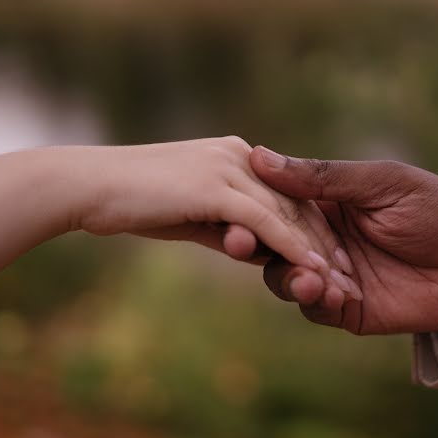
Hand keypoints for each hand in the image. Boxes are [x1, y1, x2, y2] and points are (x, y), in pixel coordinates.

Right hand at [70, 138, 351, 294]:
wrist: (88, 185)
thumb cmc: (131, 201)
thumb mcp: (189, 213)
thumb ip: (224, 226)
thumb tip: (248, 246)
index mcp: (236, 155)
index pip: (287, 194)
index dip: (312, 228)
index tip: (333, 258)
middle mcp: (240, 155)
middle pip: (297, 202)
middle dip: (325, 242)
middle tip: (349, 275)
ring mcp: (230, 167)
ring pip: (288, 213)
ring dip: (317, 250)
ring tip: (340, 282)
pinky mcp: (216, 186)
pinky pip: (267, 222)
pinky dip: (293, 248)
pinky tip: (312, 271)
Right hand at [249, 147, 437, 334]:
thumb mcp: (383, 183)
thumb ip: (324, 176)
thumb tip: (260, 156)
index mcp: (326, 201)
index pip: (273, 202)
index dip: (251, 206)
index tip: (233, 208)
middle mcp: (321, 237)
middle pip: (269, 243)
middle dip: (257, 245)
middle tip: (247, 245)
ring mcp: (333, 274)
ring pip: (284, 278)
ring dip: (290, 277)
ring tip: (311, 278)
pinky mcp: (348, 309)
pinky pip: (315, 308)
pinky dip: (316, 301)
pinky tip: (333, 294)